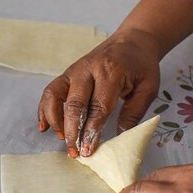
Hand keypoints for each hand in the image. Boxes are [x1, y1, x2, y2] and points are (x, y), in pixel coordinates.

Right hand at [37, 29, 160, 156]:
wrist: (133, 40)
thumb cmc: (141, 65)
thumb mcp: (148, 88)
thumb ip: (134, 113)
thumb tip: (120, 138)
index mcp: (111, 71)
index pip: (98, 106)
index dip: (91, 130)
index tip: (88, 150)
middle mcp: (88, 69)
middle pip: (74, 103)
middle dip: (72, 130)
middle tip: (74, 152)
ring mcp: (74, 70)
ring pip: (54, 94)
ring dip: (55, 120)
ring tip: (62, 138)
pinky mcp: (67, 73)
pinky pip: (50, 91)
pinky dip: (44, 109)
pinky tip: (44, 126)